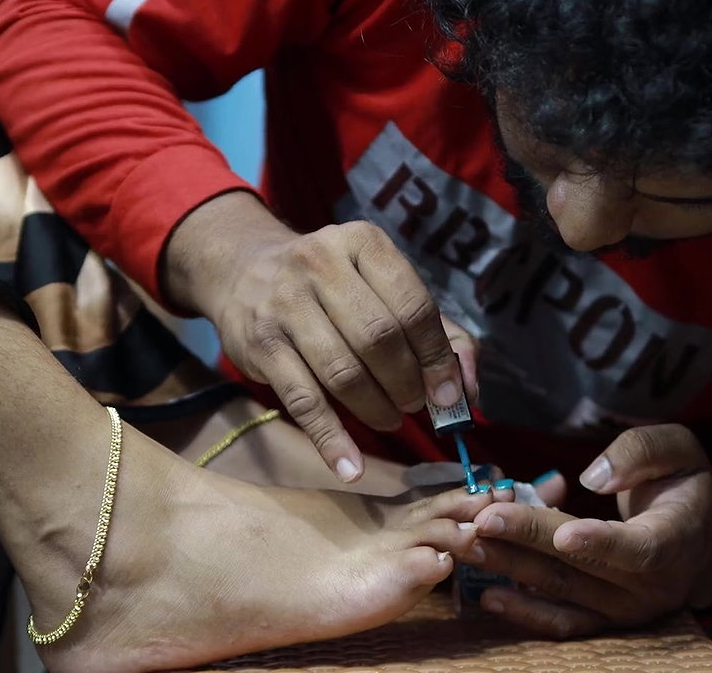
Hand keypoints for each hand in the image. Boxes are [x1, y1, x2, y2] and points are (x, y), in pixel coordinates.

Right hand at [165, 194, 468, 482]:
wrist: (243, 270)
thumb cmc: (331, 286)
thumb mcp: (381, 287)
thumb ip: (437, 332)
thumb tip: (468, 390)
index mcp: (363, 243)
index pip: (412, 306)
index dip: (437, 358)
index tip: (449, 396)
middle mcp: (321, 264)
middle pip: (379, 338)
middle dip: (407, 384)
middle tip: (414, 406)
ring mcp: (285, 303)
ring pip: (343, 371)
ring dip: (376, 409)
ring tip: (390, 420)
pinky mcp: (260, 344)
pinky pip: (302, 400)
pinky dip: (331, 439)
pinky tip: (351, 467)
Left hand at [463, 424, 711, 636]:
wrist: (702, 543)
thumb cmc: (685, 488)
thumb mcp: (680, 450)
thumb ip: (641, 453)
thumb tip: (595, 476)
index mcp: (675, 540)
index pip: (638, 547)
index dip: (601, 542)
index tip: (564, 532)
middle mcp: (650, 585)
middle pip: (582, 566)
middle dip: (527, 541)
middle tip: (481, 521)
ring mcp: (625, 609)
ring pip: (562, 591)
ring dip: (510, 570)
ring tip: (467, 546)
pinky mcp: (604, 620)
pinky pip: (563, 622)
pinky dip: (525, 613)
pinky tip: (487, 596)